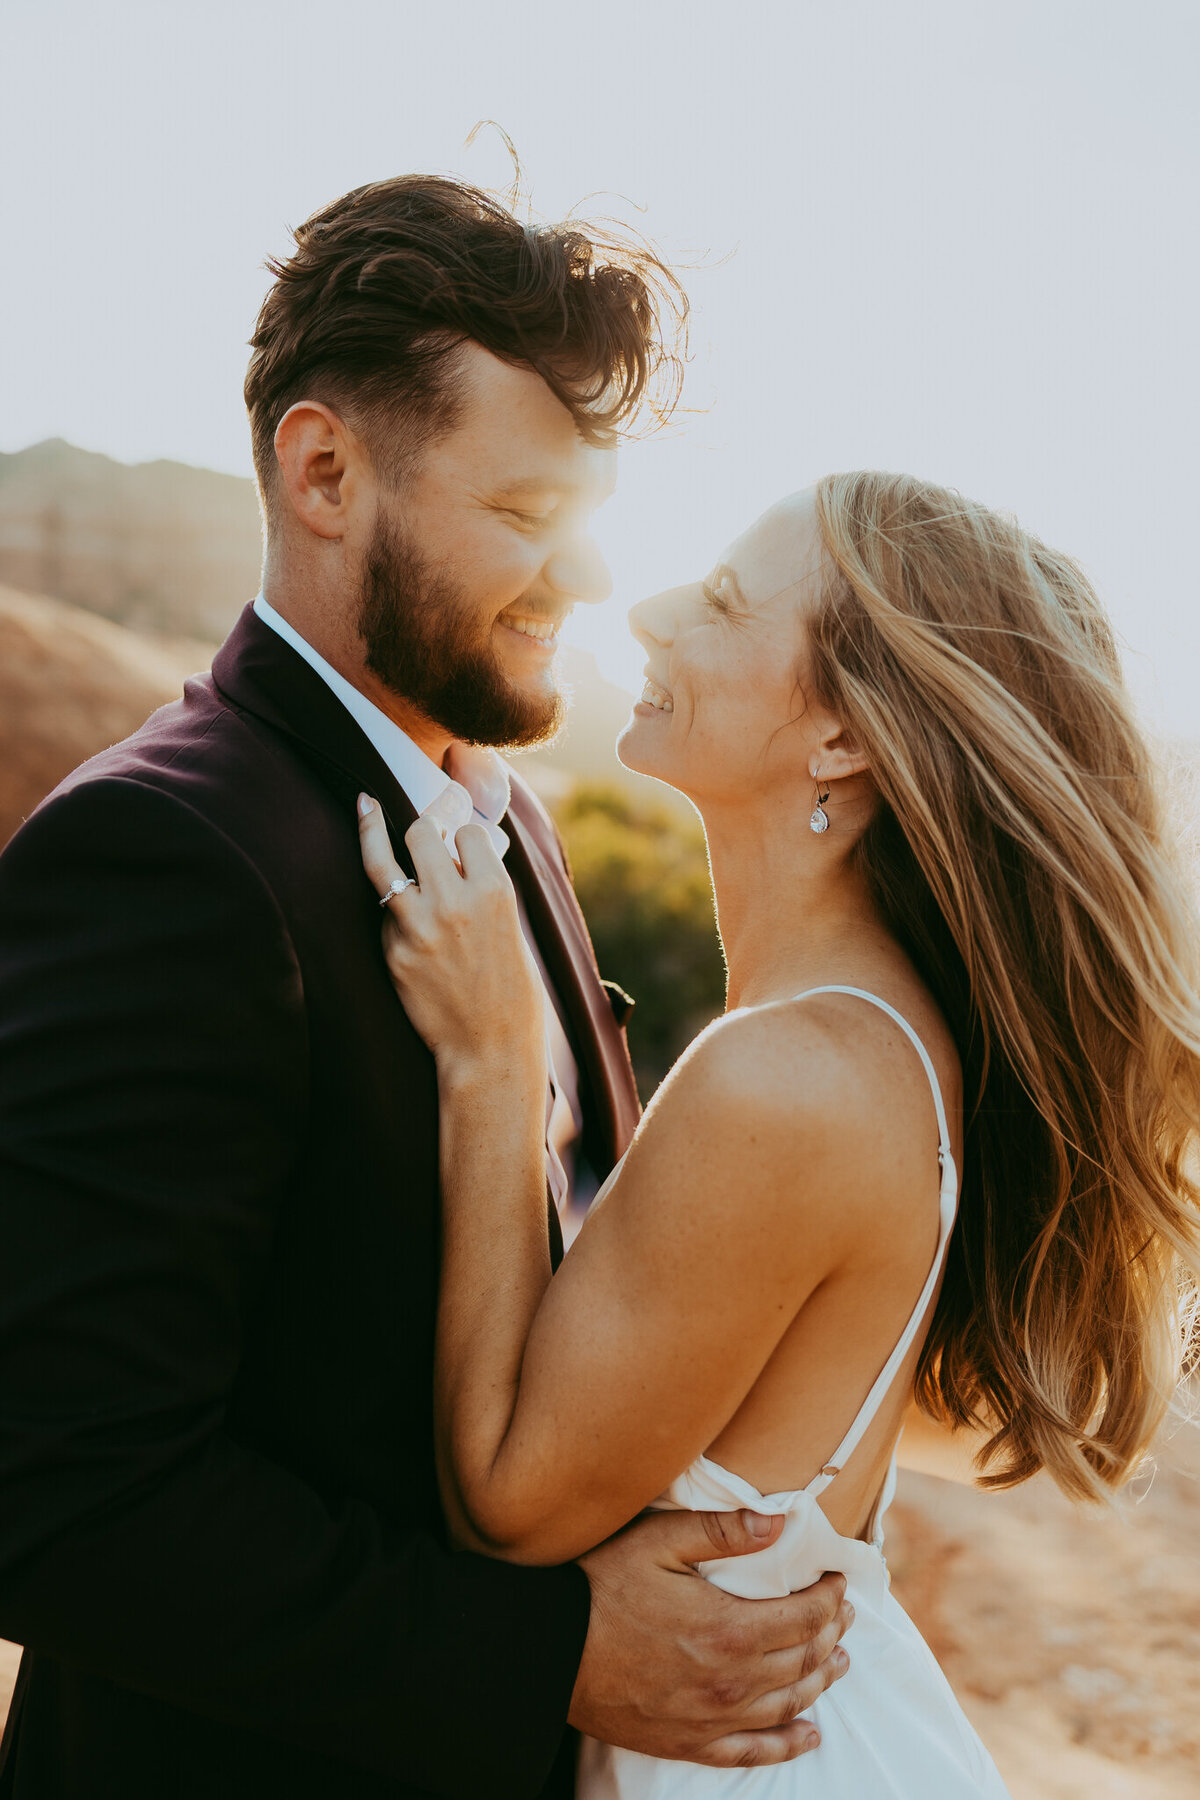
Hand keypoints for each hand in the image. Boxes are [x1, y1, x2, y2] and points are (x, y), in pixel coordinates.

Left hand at [357, 795, 544, 1077]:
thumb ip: (482, 887)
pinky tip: (404, 918)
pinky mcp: (393, 952)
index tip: (457, 839)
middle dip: (421, 828)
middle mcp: (454, 901)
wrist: (489, 1047)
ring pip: (382, 860)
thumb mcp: (510, 926)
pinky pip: (385, 913)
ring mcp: (418, 927)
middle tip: (420, 831)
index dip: (461, 836)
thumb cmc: (510, 987)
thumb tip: (454, 850)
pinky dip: (393, 910)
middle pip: (420, 832)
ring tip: (366, 809)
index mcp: (494, 891)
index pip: (466, 832)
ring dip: (377, 835)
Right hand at [570, 1508, 851, 1765]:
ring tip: (838, 1661)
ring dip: (821, 1681)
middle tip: (843, 1614)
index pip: (805, 1617)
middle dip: (832, 1634)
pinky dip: (787, 1744)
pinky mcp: (688, 1742)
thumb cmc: (599, 1586)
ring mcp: (711, 1718)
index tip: (838, 1580)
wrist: (547, 1651)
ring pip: (788, 1705)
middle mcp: (730, 1681)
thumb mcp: (657, 1541)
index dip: (830, 1598)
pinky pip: (752, 1752)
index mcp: (728, 1628)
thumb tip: (778, 1521)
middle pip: (804, 1660)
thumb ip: (721, 1531)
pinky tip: (808, 1734)